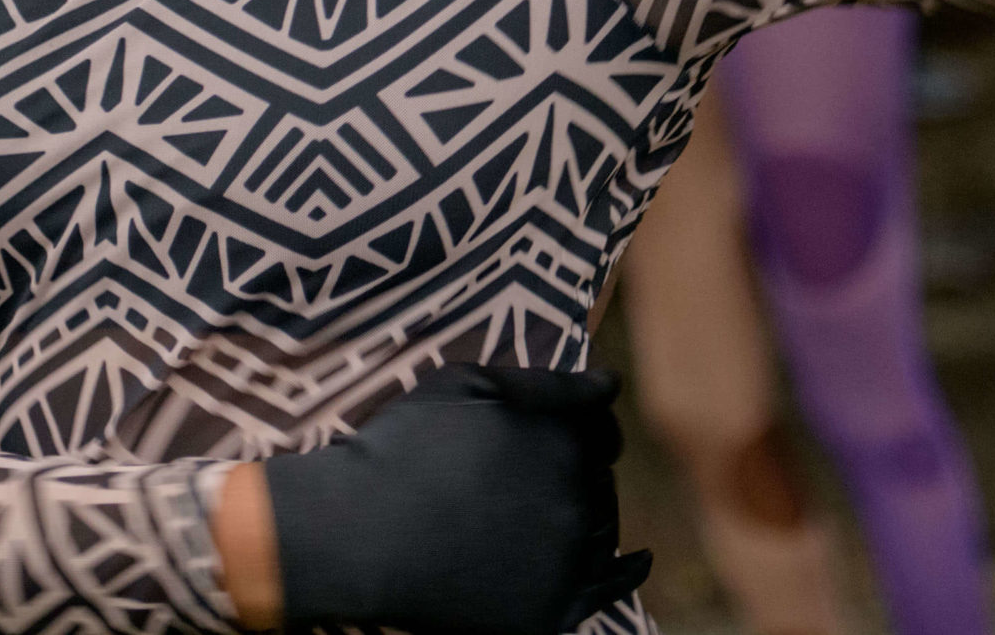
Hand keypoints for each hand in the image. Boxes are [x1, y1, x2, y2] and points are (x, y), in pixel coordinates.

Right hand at [263, 364, 649, 634]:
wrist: (355, 534)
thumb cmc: (403, 446)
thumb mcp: (466, 383)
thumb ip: (546, 382)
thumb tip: (609, 384)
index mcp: (564, 439)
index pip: (602, 428)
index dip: (582, 424)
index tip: (566, 429)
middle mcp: (578, 499)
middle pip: (602, 478)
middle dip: (579, 468)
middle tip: (534, 473)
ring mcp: (567, 561)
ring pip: (604, 528)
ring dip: (589, 513)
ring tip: (543, 511)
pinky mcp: (550, 611)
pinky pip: (607, 588)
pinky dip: (626, 571)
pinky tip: (639, 560)